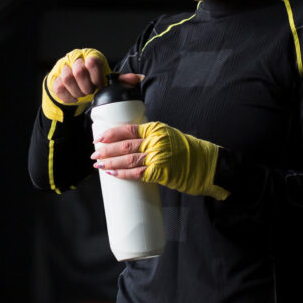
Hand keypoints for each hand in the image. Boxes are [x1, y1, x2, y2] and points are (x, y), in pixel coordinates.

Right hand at [41, 48, 141, 121]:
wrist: (73, 85)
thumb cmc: (92, 80)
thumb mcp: (106, 78)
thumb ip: (120, 79)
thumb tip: (139, 78)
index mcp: (90, 55)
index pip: (93, 62)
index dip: (97, 77)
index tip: (99, 86)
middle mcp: (75, 58)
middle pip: (79, 71)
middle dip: (86, 86)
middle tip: (90, 92)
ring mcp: (63, 67)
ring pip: (68, 79)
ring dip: (77, 91)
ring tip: (82, 95)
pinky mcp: (55, 77)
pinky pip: (59, 87)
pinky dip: (68, 96)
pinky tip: (74, 98)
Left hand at [92, 121, 229, 199]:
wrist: (208, 164)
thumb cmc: (189, 151)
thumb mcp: (169, 136)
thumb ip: (151, 137)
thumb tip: (129, 143)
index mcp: (156, 129)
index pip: (128, 129)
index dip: (111, 134)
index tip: (99, 138)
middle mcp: (156, 141)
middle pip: (124, 145)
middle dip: (106, 150)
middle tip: (94, 154)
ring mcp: (158, 157)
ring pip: (127, 159)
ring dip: (110, 162)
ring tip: (98, 165)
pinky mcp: (160, 172)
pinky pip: (136, 173)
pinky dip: (122, 174)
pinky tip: (112, 173)